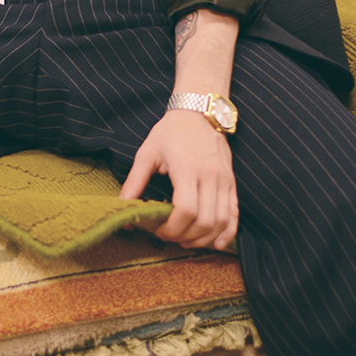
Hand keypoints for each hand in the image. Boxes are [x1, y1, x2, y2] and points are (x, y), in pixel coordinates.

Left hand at [119, 110, 237, 250]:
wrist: (199, 112)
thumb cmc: (171, 132)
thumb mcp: (147, 153)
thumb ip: (134, 181)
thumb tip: (121, 206)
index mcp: (187, 169)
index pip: (185, 210)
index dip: (172, 228)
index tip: (158, 231)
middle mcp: (210, 176)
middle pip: (204, 221)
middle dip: (185, 236)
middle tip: (169, 237)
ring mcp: (224, 181)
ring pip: (221, 221)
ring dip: (204, 239)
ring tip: (186, 241)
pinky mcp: (231, 183)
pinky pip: (234, 214)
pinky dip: (227, 233)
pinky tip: (216, 244)